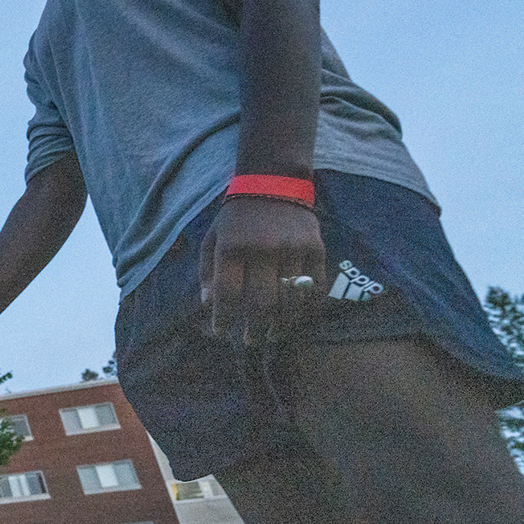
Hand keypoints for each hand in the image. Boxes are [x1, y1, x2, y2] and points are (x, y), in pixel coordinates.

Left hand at [200, 197, 324, 346]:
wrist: (273, 181)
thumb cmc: (236, 217)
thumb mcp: (212, 238)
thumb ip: (207, 272)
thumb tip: (207, 306)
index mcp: (232, 247)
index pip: (228, 293)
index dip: (223, 317)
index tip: (221, 331)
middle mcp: (263, 249)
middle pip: (262, 302)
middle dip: (255, 328)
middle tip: (251, 341)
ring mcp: (293, 249)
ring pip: (290, 299)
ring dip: (282, 324)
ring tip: (274, 335)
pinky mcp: (316, 248)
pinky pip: (315, 287)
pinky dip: (308, 308)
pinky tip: (299, 319)